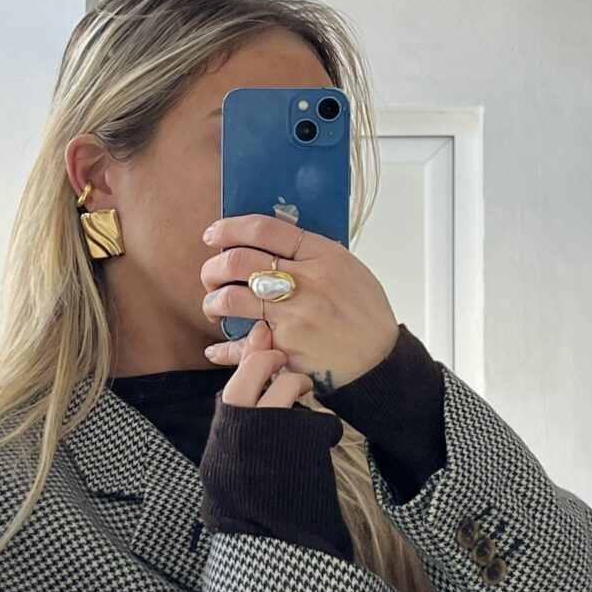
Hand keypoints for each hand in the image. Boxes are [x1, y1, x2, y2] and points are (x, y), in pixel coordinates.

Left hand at [200, 213, 399, 393]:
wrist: (380, 362)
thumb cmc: (365, 314)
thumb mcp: (348, 269)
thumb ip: (311, 251)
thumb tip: (272, 234)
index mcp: (323, 256)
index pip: (264, 229)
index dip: (230, 228)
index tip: (214, 234)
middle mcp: (306, 283)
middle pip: (238, 261)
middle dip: (213, 267)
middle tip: (211, 275)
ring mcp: (294, 316)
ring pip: (231, 298)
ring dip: (213, 301)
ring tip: (215, 306)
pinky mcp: (286, 347)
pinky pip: (242, 345)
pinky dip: (223, 348)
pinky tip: (217, 348)